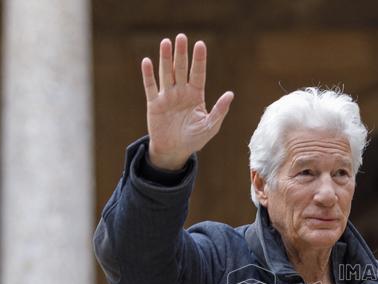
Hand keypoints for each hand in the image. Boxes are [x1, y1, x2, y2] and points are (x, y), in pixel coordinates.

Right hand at [141, 34, 233, 169]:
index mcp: (196, 95)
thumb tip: (230, 94)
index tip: (200, 44)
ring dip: (165, 58)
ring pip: (166, 73)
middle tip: (181, 37)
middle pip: (181, 69)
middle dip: (181, 53)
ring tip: (166, 42)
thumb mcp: (210, 126)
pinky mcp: (154, 104)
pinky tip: (147, 61)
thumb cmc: (194, 139)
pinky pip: (151, 87)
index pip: (198, 74)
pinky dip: (148, 75)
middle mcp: (181, 92)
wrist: (174, 151)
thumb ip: (219, 110)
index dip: (199, 60)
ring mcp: (167, 96)